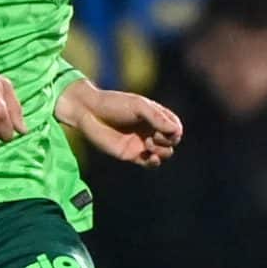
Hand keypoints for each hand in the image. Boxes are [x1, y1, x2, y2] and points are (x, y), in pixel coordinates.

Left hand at [56, 79, 181, 166]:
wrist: (89, 113)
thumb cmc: (114, 104)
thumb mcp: (139, 106)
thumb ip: (157, 117)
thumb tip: (176, 132)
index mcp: (155, 116)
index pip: (175, 128)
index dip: (175, 132)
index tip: (165, 130)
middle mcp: (150, 130)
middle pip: (171, 142)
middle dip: (167, 142)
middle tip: (153, 136)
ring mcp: (142, 143)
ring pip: (164, 154)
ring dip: (162, 152)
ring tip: (148, 145)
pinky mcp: (131, 155)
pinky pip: (150, 163)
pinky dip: (154, 162)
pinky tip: (151, 158)